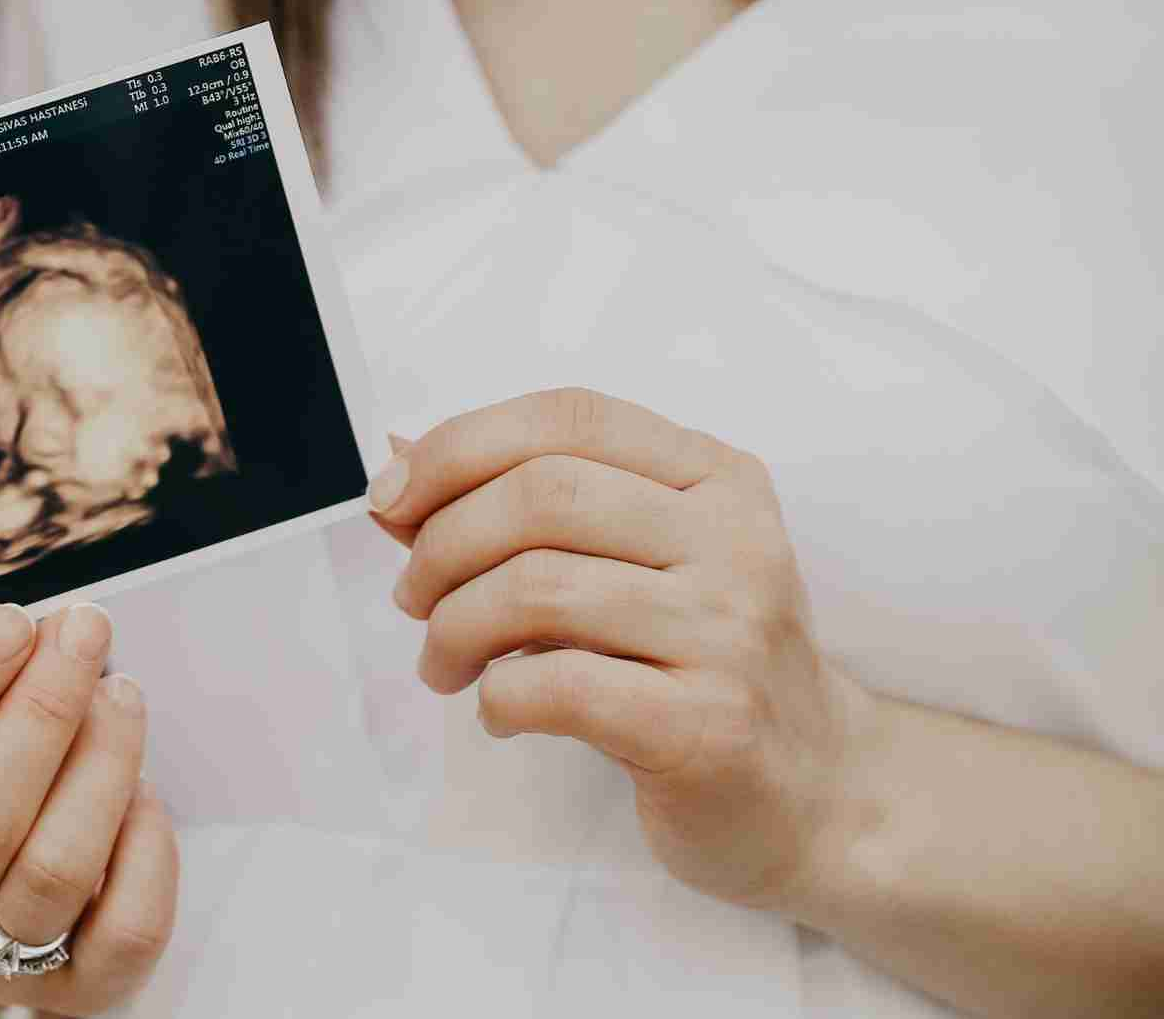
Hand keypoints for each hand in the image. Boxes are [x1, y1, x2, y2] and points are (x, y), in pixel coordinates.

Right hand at [0, 603, 175, 1014]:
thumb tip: (22, 637)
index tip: (7, 623)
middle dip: (41, 708)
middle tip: (82, 634)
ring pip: (56, 869)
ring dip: (101, 762)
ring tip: (119, 695)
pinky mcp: (69, 997)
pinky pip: (126, 927)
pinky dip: (145, 847)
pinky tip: (138, 791)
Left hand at [367, 388, 876, 910]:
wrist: (818, 792)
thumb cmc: (699, 666)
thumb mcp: (629, 563)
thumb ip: (524, 507)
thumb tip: (399, 453)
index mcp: (715, 478)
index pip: (567, 419)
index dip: (458, 447)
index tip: (392, 497)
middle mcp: (735, 541)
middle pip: (542, 496)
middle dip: (442, 544)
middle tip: (415, 597)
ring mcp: (730, 633)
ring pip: (538, 589)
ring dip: (454, 627)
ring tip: (445, 661)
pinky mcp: (711, 726)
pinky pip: (560, 686)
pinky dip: (498, 697)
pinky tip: (499, 710)